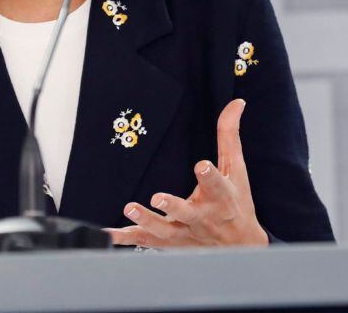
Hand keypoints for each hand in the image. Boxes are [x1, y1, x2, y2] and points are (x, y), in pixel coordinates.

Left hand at [106, 99, 268, 247]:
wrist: (239, 244)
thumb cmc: (236, 201)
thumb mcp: (236, 168)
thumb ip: (229, 135)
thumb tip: (236, 102)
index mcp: (220, 196)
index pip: (217, 185)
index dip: (209, 175)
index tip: (201, 165)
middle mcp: (202, 217)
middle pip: (187, 213)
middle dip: (173, 206)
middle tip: (157, 197)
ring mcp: (184, 232)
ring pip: (164, 230)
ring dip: (146, 221)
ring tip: (130, 209)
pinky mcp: (169, 242)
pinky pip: (144, 241)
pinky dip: (125, 238)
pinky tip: (107, 233)